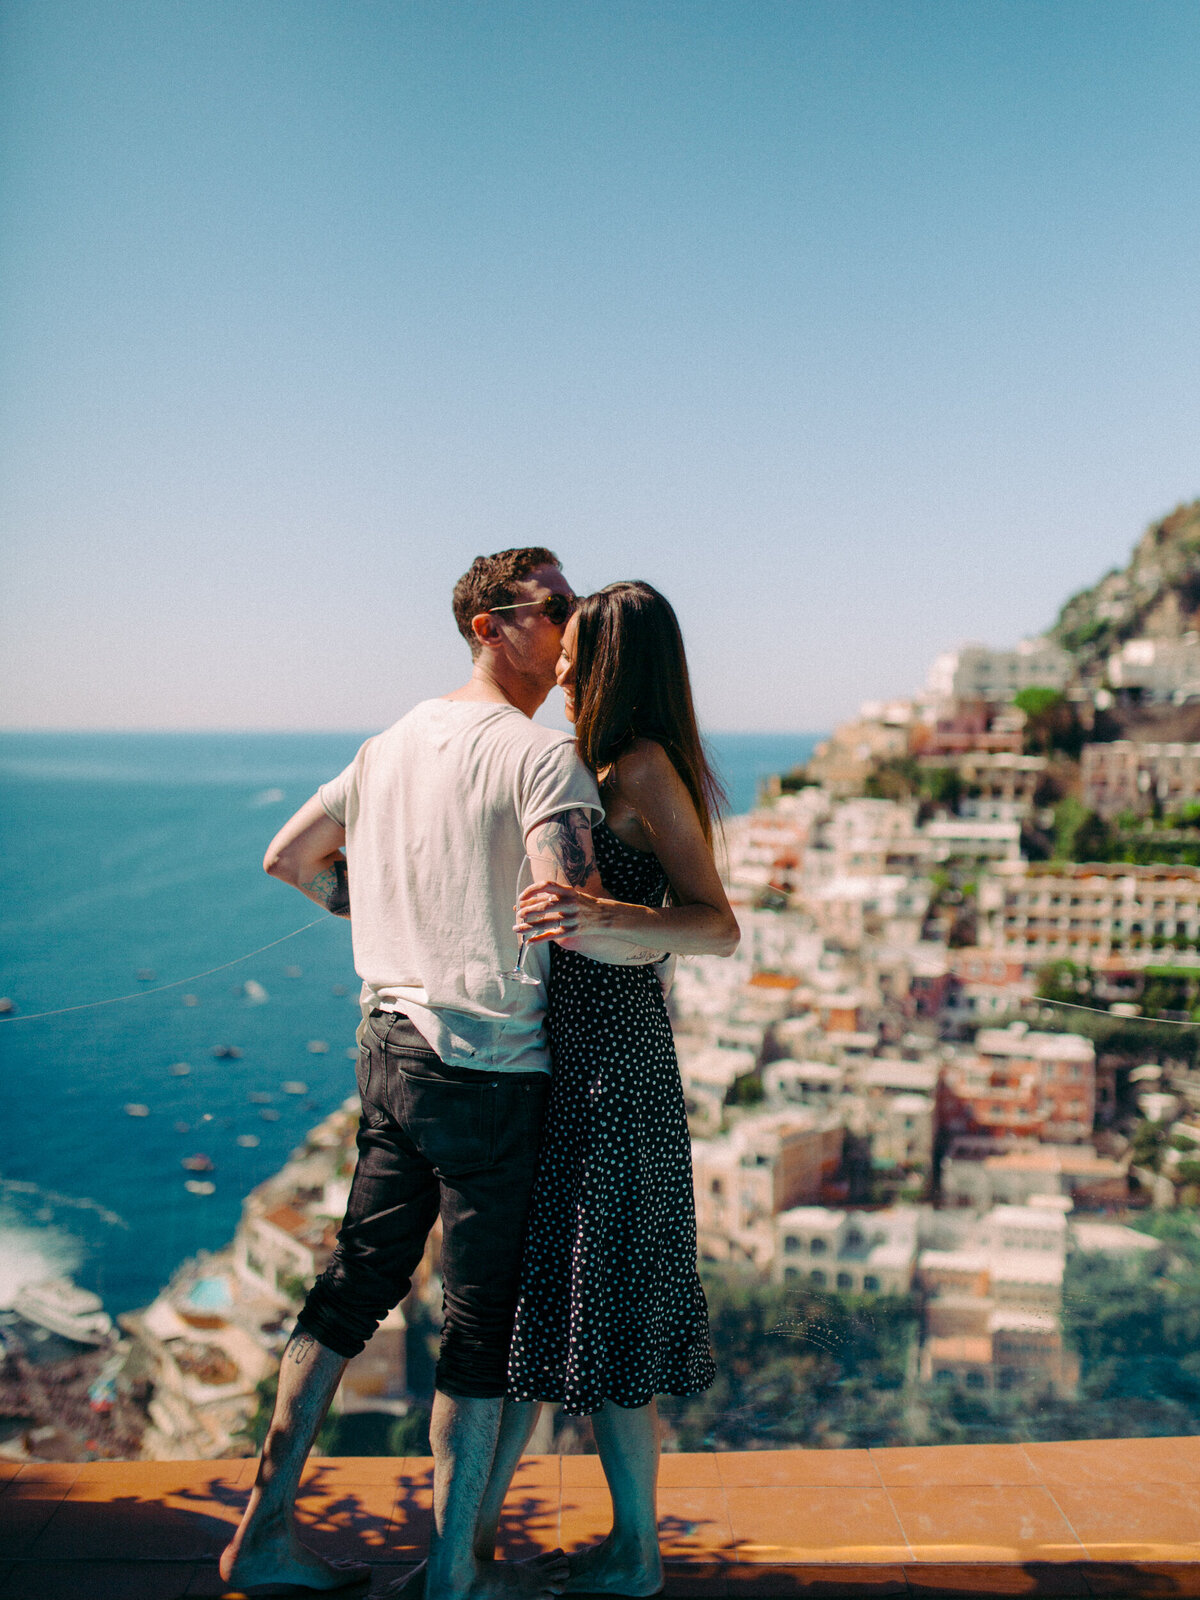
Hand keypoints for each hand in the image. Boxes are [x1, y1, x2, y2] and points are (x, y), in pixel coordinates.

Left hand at [515, 881, 667, 962]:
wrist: (605, 916)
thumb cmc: (582, 904)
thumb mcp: (570, 895)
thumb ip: (551, 897)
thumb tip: (527, 901)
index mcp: (567, 891)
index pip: (545, 886)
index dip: (530, 891)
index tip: (521, 897)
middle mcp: (569, 903)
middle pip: (543, 906)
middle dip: (527, 911)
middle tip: (518, 914)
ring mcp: (571, 918)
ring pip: (545, 923)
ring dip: (527, 926)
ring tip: (516, 928)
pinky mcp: (572, 931)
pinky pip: (552, 936)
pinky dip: (538, 939)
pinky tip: (528, 942)